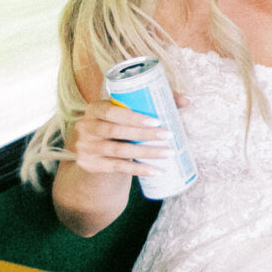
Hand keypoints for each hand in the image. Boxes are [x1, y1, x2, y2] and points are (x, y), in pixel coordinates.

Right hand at [66, 95, 187, 177]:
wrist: (96, 151)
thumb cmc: (120, 125)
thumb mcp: (128, 113)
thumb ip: (154, 103)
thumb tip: (186, 100)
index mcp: (94, 109)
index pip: (111, 111)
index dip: (133, 116)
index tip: (157, 120)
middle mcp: (85, 127)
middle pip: (115, 131)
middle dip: (144, 134)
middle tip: (168, 135)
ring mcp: (86, 148)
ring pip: (119, 151)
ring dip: (146, 152)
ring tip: (168, 153)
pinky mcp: (91, 165)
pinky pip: (118, 168)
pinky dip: (139, 169)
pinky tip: (156, 170)